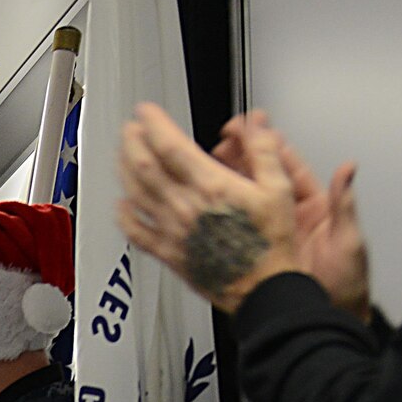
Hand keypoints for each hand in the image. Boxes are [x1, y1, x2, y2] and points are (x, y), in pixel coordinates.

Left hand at [117, 103, 301, 314]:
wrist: (263, 290)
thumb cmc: (271, 247)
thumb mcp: (279, 190)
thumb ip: (264, 152)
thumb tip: (256, 127)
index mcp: (211, 186)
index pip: (169, 145)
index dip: (153, 123)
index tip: (146, 112)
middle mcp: (186, 207)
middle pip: (145, 166)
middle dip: (133, 141)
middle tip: (131, 128)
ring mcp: (174, 231)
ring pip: (136, 194)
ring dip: (124, 170)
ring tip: (123, 155)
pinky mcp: (170, 254)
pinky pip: (138, 234)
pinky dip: (124, 218)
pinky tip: (121, 206)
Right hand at [216, 116, 370, 321]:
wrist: (326, 322)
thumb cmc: (345, 287)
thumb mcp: (348, 242)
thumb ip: (344, 204)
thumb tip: (348, 168)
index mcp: (312, 207)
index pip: (287, 164)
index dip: (268, 142)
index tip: (251, 126)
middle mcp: (289, 217)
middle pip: (261, 175)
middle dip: (240, 155)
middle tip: (220, 143)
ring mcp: (271, 234)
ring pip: (245, 198)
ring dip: (227, 180)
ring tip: (206, 165)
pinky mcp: (256, 254)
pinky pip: (236, 228)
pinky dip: (221, 215)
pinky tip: (205, 205)